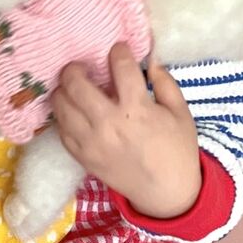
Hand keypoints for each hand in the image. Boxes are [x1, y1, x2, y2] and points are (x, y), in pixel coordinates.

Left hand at [51, 44, 201, 217]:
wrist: (167, 193)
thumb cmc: (177, 150)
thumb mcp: (181, 113)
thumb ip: (165, 83)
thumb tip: (150, 59)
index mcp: (137, 109)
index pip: (120, 67)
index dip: (118, 51)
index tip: (118, 49)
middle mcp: (108, 123)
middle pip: (76, 84)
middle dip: (75, 68)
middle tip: (81, 66)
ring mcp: (91, 142)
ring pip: (61, 106)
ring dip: (63, 90)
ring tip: (72, 87)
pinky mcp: (83, 157)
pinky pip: (61, 130)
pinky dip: (63, 116)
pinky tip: (72, 111)